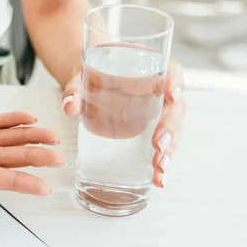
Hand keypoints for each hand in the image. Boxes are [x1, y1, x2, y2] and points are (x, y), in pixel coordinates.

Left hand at [61, 61, 185, 188]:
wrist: (88, 82)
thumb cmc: (89, 75)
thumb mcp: (80, 79)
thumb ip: (74, 89)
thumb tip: (69, 105)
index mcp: (149, 68)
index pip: (171, 71)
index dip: (176, 82)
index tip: (172, 96)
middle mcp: (160, 89)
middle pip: (176, 107)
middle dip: (171, 128)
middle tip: (160, 145)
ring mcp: (159, 111)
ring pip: (174, 129)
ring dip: (171, 149)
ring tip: (160, 168)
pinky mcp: (153, 129)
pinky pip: (164, 144)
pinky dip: (162, 161)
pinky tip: (159, 179)